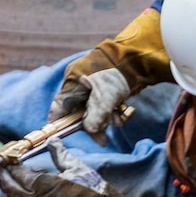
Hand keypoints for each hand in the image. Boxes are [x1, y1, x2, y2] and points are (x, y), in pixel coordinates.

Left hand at [0, 139, 165, 196]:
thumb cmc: (96, 195)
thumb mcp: (80, 170)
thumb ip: (61, 155)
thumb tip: (52, 140)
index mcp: (46, 186)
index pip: (20, 173)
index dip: (11, 165)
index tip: (8, 158)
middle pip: (12, 190)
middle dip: (4, 179)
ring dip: (11, 191)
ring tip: (7, 181)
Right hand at [47, 8, 172, 144]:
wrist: (137, 59)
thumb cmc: (117, 74)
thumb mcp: (105, 98)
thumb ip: (96, 117)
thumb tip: (90, 130)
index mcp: (72, 82)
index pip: (58, 107)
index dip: (59, 123)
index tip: (63, 136)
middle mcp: (79, 85)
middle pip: (77, 113)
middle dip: (92, 125)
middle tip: (102, 138)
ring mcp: (91, 87)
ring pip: (92, 112)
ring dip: (104, 120)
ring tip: (116, 119)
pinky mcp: (104, 90)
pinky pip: (103, 107)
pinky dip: (111, 113)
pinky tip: (121, 112)